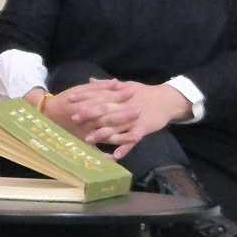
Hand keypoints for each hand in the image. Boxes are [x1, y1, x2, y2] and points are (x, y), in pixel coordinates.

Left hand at [43, 81, 187, 159]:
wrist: (167, 99)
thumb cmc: (144, 92)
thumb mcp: (125, 85)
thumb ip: (106, 85)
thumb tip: (90, 80)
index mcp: (119, 95)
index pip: (98, 94)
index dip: (84, 96)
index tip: (69, 99)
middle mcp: (124, 106)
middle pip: (105, 109)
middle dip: (89, 114)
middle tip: (74, 119)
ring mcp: (133, 118)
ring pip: (116, 126)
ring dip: (103, 133)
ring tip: (89, 139)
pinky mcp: (143, 128)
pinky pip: (133, 139)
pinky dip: (125, 147)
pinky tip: (116, 155)